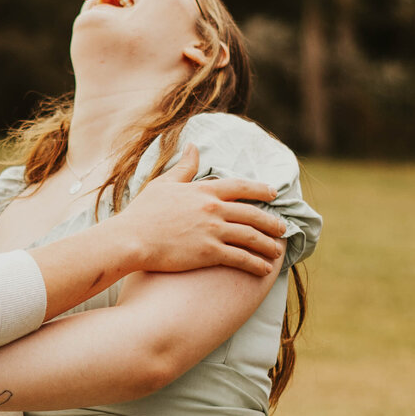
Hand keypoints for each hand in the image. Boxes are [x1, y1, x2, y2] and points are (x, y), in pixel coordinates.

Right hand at [115, 144, 287, 275]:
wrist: (132, 238)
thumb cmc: (143, 213)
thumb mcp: (164, 184)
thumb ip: (183, 167)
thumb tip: (192, 146)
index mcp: (204, 191)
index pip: (241, 187)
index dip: (261, 190)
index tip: (274, 194)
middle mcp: (213, 209)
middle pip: (252, 214)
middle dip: (271, 222)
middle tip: (283, 228)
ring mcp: (213, 231)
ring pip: (251, 237)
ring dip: (268, 244)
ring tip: (277, 252)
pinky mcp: (209, 253)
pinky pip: (241, 258)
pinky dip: (256, 264)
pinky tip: (265, 269)